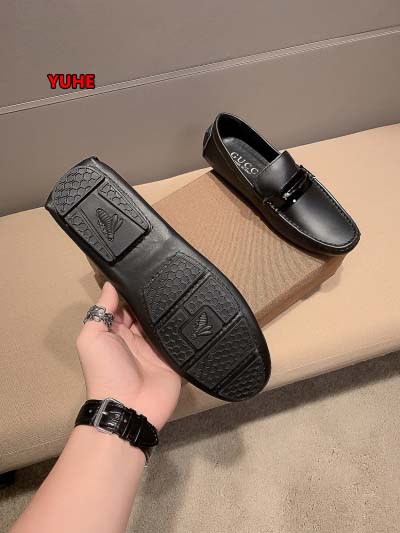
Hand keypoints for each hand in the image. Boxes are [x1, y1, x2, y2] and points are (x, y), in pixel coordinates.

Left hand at [76, 282, 180, 429]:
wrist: (130, 407)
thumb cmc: (105, 371)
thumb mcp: (92, 338)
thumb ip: (101, 311)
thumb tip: (110, 284)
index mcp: (115, 332)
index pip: (125, 306)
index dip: (131, 291)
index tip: (143, 269)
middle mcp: (136, 338)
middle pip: (146, 313)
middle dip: (153, 298)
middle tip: (167, 275)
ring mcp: (156, 348)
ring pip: (163, 323)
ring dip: (170, 310)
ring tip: (182, 287)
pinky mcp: (173, 358)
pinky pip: (179, 339)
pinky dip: (184, 327)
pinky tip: (193, 309)